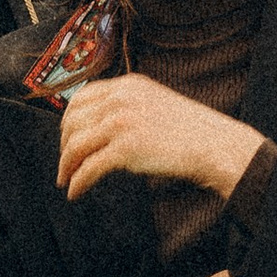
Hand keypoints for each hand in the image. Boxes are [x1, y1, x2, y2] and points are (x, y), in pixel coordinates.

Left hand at [56, 74, 265, 202]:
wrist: (213, 143)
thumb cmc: (190, 129)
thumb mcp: (154, 102)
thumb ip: (128, 106)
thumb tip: (100, 126)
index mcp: (126, 85)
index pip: (81, 97)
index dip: (68, 120)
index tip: (66, 137)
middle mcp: (119, 99)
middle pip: (72, 120)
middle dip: (63, 145)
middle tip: (65, 163)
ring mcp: (121, 123)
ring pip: (76, 145)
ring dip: (66, 166)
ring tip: (65, 180)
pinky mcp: (125, 149)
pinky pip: (89, 168)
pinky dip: (78, 182)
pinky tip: (76, 191)